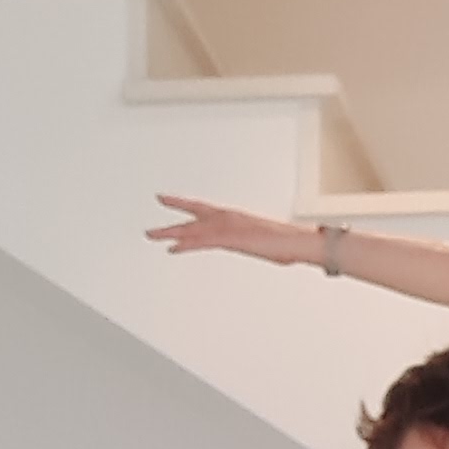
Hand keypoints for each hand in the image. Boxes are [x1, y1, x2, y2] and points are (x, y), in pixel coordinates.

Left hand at [145, 195, 311, 264]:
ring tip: (152, 234)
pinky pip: (201, 241)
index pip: (203, 209)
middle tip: (152, 224)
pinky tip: (172, 248)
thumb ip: (260, 244)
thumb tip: (269, 249)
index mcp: (235, 218)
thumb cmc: (289, 244)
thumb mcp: (269, 244)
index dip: (183, 205)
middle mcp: (228, 218)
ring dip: (170, 232)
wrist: (296, 243)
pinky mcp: (228, 238)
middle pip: (192, 216)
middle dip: (171, 219)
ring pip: (192, 229)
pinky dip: (185, 244)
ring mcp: (227, 227)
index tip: (167, 200)